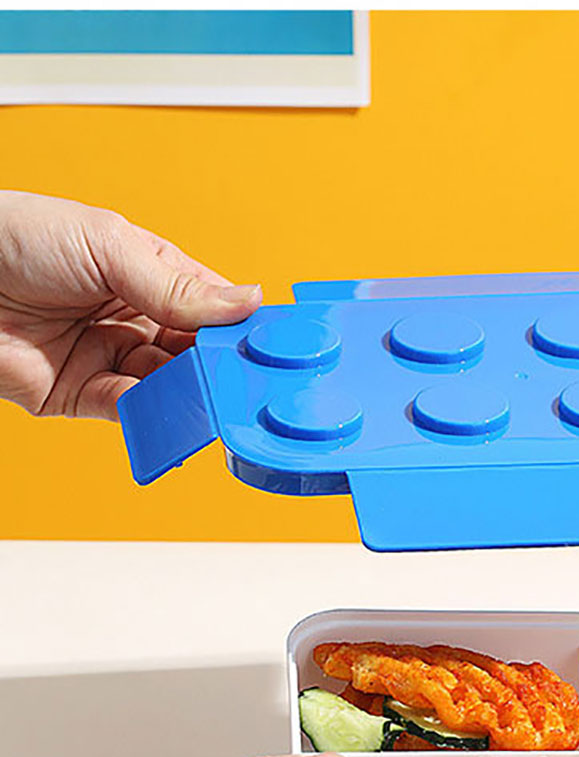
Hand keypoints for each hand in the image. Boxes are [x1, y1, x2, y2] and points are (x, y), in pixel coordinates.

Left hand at [0, 189, 260, 419]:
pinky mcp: (81, 396)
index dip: (239, 324)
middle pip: (195, 352)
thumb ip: (177, 286)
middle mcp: (132, 318)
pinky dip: (155, 415)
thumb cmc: (10, 236)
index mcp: (146, 273)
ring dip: (191, 392)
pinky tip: (174, 410)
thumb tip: (247, 302)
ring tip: (210, 393)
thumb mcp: (108, 246)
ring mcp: (108, 358)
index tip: (268, 343)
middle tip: (245, 375)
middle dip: (219, 364)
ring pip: (169, 386)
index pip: (210, 305)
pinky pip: (131, 412)